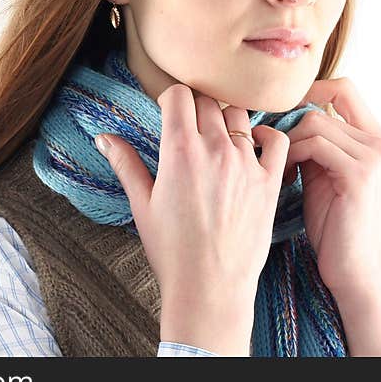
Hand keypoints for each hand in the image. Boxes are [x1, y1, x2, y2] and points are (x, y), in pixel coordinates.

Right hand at [94, 83, 289, 354]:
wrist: (210, 287)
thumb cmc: (172, 250)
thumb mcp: (141, 205)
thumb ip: (125, 164)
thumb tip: (103, 137)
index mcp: (180, 150)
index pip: (179, 94)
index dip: (170, 98)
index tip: (168, 111)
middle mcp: (215, 149)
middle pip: (207, 100)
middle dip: (195, 107)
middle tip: (190, 127)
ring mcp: (246, 163)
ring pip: (239, 115)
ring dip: (226, 119)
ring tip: (218, 138)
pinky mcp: (269, 181)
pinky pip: (277, 140)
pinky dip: (267, 134)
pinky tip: (255, 143)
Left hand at [281, 77, 380, 296]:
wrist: (355, 271)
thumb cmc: (334, 225)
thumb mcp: (323, 174)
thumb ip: (313, 144)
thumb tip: (278, 118)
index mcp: (375, 139)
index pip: (344, 88)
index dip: (310, 90)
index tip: (281, 111)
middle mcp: (380, 142)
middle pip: (327, 99)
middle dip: (291, 115)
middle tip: (269, 137)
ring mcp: (373, 157)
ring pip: (315, 121)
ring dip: (286, 140)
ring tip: (275, 165)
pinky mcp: (359, 175)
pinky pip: (314, 144)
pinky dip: (291, 154)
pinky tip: (283, 174)